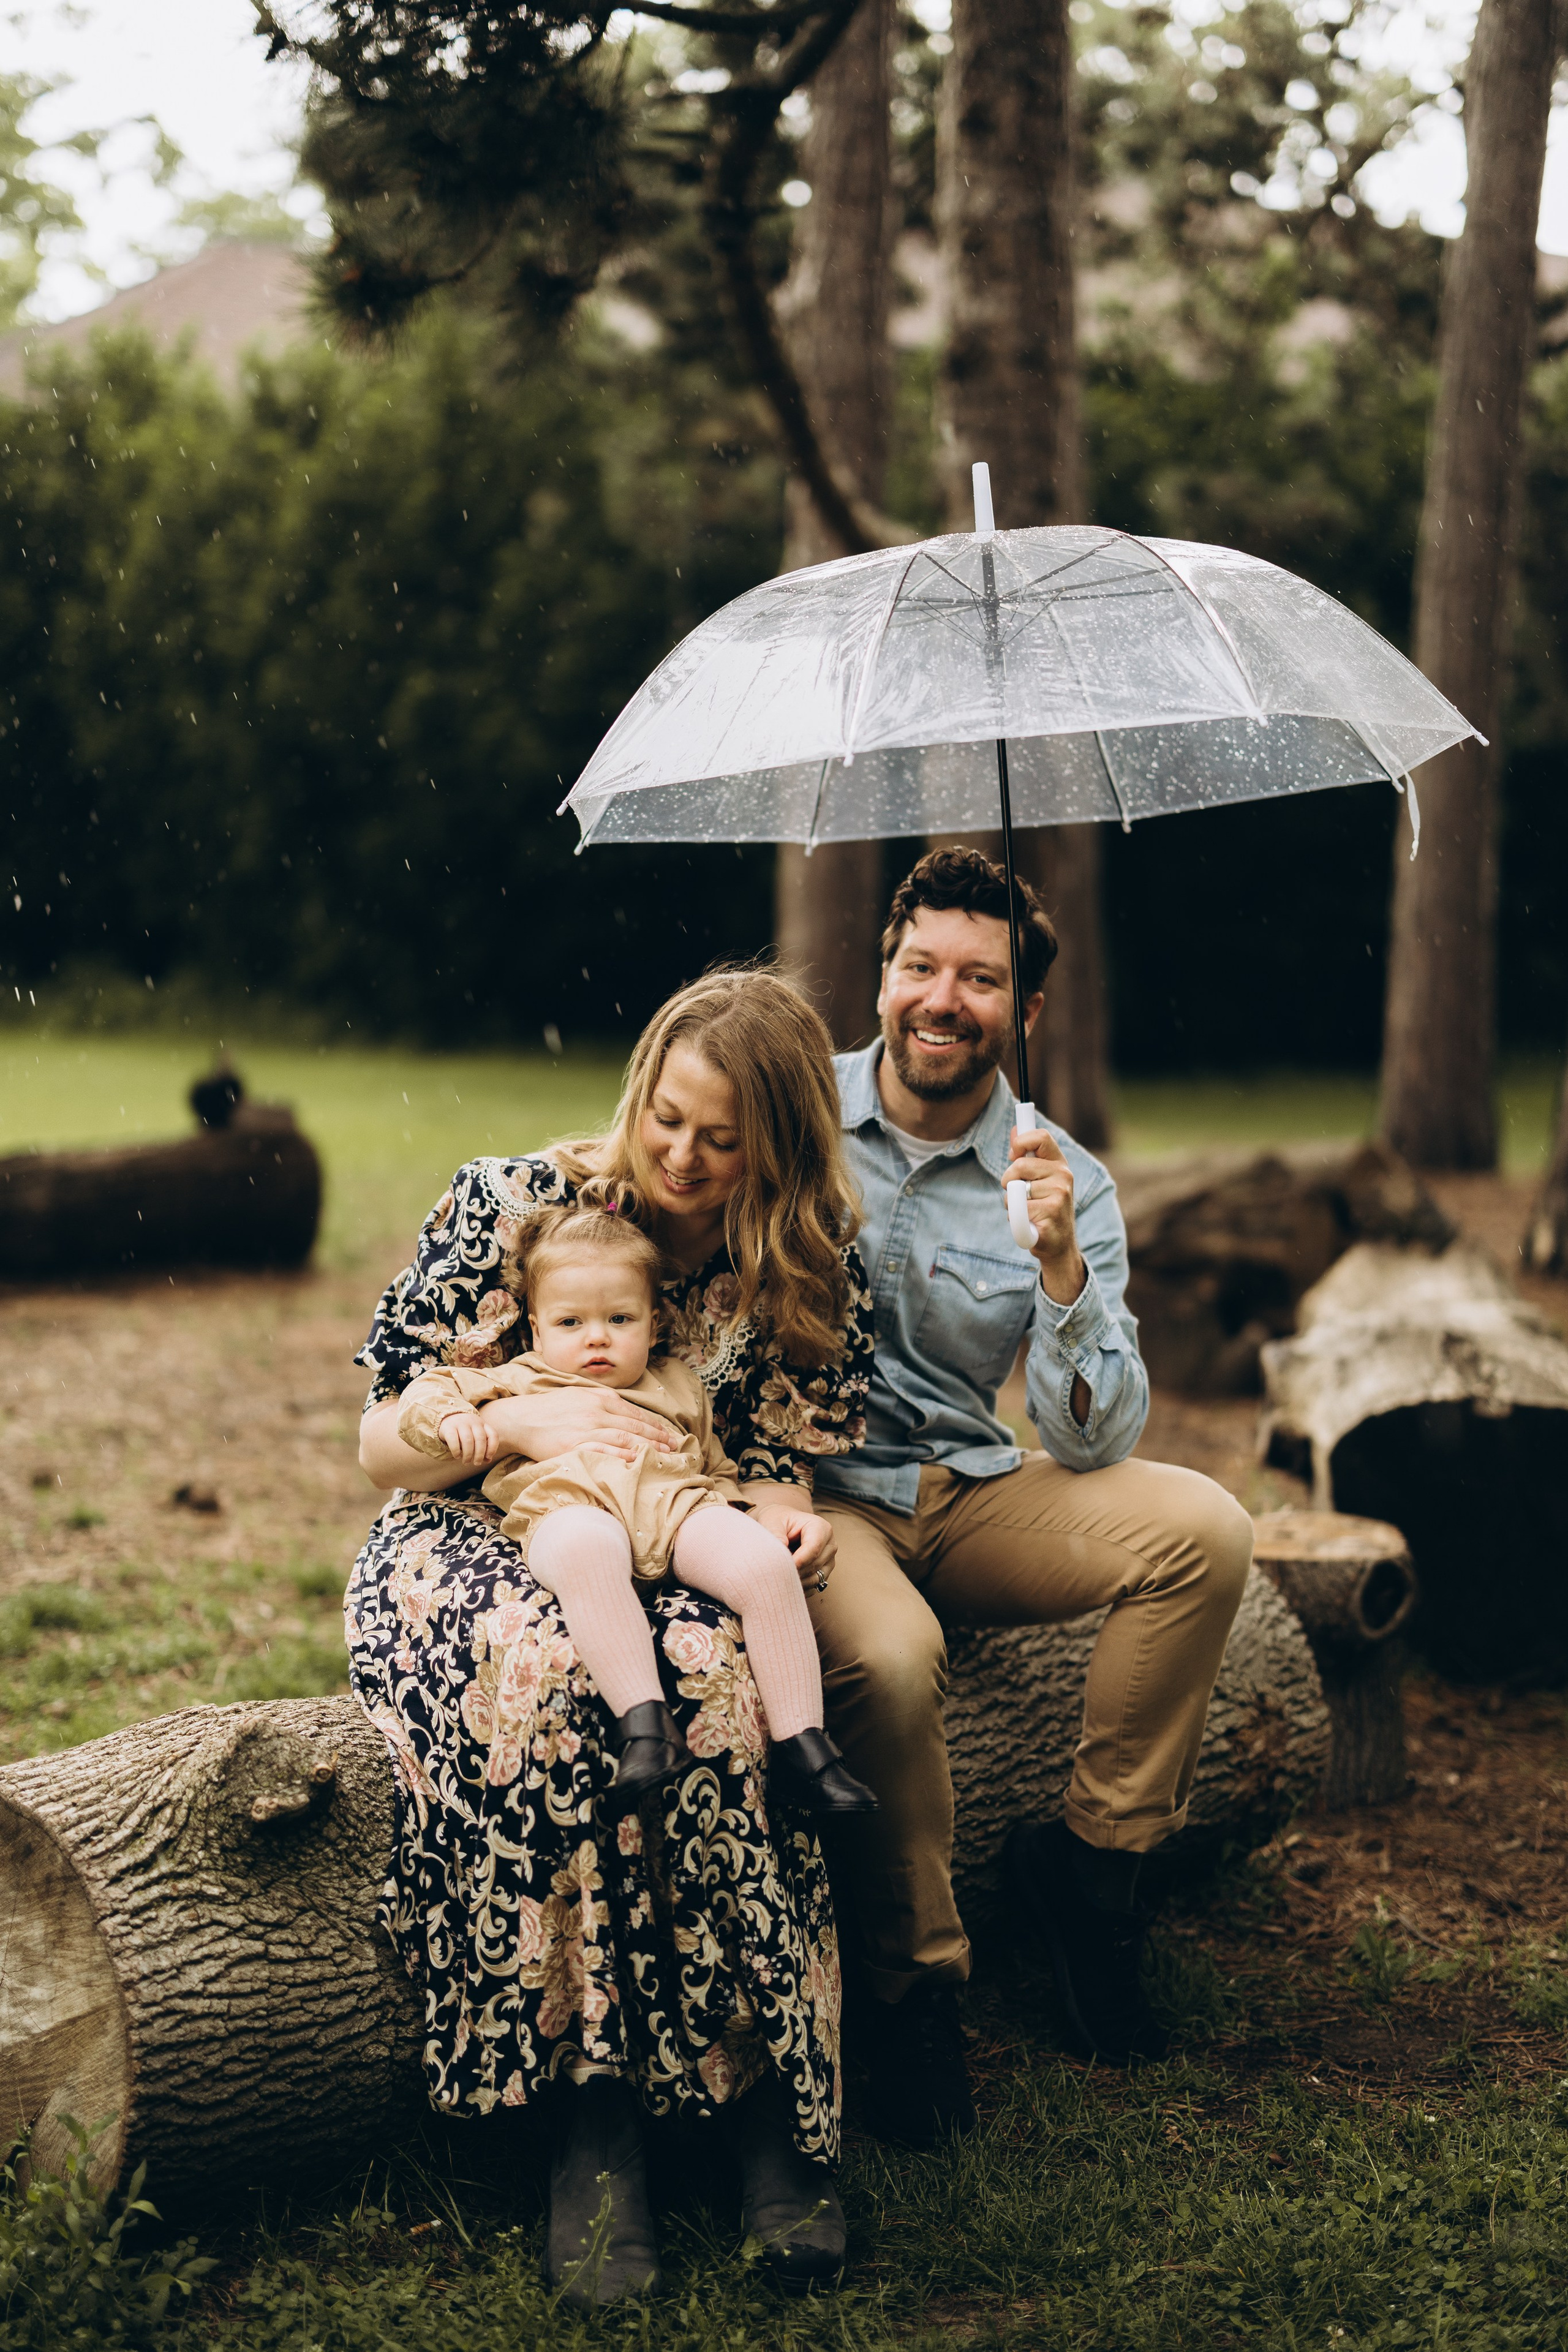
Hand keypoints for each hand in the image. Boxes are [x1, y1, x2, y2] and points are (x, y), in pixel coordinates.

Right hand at [440, 1410, 497, 1466]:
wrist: (447, 1417)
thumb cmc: (465, 1431)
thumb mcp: (476, 1436)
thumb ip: (483, 1447)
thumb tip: (488, 1460)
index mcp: (482, 1424)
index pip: (493, 1435)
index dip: (492, 1447)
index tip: (488, 1457)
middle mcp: (473, 1422)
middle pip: (480, 1439)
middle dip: (479, 1454)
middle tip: (477, 1463)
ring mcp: (461, 1423)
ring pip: (467, 1440)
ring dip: (468, 1454)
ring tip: (466, 1462)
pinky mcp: (449, 1427)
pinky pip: (453, 1440)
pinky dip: (456, 1451)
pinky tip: (457, 1456)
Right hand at [478, 1382, 673, 1468]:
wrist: (520, 1418)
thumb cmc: (550, 1408)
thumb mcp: (579, 1394)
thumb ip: (602, 1401)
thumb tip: (626, 1412)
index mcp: (599, 1397)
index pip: (635, 1412)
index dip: (655, 1425)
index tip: (670, 1434)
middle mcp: (596, 1411)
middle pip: (635, 1426)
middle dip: (659, 1437)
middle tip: (675, 1447)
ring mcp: (585, 1428)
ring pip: (625, 1439)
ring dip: (648, 1448)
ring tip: (664, 1457)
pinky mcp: (573, 1445)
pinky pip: (604, 1451)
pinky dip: (622, 1456)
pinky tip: (636, 1460)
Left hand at [749, 1502, 836, 1592]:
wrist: (783, 1526)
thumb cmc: (778, 1521)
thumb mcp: (772, 1522)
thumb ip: (775, 1534)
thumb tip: (780, 1551)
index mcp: (821, 1528)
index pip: (813, 1549)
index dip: (797, 1561)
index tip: (781, 1567)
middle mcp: (830, 1545)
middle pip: (815, 1565)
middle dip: (794, 1572)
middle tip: (774, 1574)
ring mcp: (829, 1560)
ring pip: (815, 1579)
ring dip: (796, 1582)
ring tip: (778, 1578)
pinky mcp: (824, 1573)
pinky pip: (814, 1587)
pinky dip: (800, 1588)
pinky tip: (785, 1583)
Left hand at [1005, 1123, 1086, 1307]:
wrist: (1059, 1244)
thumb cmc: (1045, 1208)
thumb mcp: (1040, 1178)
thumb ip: (1027, 1154)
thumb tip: (1015, 1128)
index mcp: (1060, 1164)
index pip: (1041, 1137)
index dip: (1021, 1141)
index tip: (1013, 1153)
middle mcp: (1063, 1176)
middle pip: (1019, 1165)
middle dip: (1008, 1180)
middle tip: (1016, 1192)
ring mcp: (1059, 1195)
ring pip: (1014, 1190)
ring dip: (1012, 1203)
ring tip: (1027, 1211)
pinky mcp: (1050, 1213)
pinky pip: (1017, 1209)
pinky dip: (1016, 1218)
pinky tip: (1029, 1223)